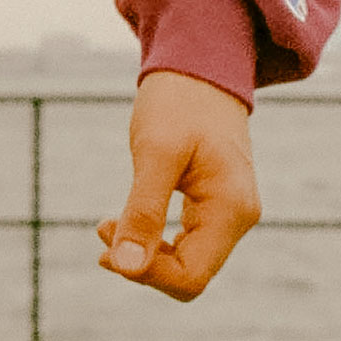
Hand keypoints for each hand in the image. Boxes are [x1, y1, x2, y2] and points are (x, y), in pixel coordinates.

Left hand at [94, 69, 260, 300]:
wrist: (199, 63)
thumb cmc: (179, 101)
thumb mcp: (155, 153)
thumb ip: (142, 211)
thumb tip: (125, 267)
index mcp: (231, 208)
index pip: (191, 277)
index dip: (146, 274)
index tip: (106, 247)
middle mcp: (238, 217)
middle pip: (190, 275)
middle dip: (142, 264)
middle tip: (103, 232)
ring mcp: (229, 211)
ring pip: (187, 261)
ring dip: (145, 253)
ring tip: (107, 226)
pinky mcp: (215, 204)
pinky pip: (186, 240)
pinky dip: (155, 238)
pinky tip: (126, 221)